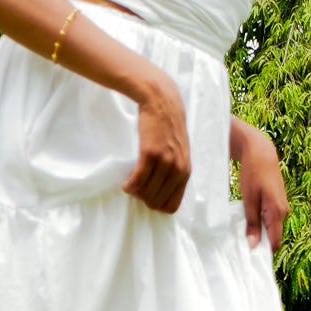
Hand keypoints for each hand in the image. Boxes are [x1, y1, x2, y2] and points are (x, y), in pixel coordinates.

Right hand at [121, 65, 190, 212]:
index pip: (171, 206)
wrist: (162, 103)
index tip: (147, 196)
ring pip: (145, 193)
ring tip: (130, 184)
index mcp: (185, 173)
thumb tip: (161, 193)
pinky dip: (129, 186)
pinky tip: (125, 184)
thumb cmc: (167, 129)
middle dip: (143, 199)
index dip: (156, 205)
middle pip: (156, 202)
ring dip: (134, 192)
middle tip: (136, 188)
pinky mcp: (151, 153)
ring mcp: (165, 162)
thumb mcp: (178, 153)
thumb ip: (174, 172)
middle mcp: (178, 170)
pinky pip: (137, 180)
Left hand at [233, 122, 288, 249]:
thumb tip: (253, 245)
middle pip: (273, 237)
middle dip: (259, 243)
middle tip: (241, 247)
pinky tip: (248, 222)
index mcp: (277, 212)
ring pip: (271, 228)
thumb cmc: (253, 173)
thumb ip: (252, 223)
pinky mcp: (277, 203)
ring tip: (242, 235)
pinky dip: (260, 223)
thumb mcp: (248, 200)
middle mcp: (283, 212)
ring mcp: (282, 207)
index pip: (275, 242)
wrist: (261, 152)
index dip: (264, 252)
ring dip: (259, 232)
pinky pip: (270, 219)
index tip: (249, 258)